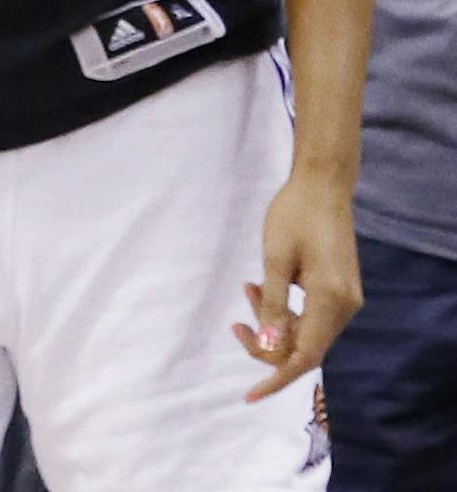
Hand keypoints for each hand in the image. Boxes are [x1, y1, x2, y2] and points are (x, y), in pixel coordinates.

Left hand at [234, 167, 360, 401]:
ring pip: (306, 331)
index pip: (304, 357)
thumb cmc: (293, 215)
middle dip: (267, 340)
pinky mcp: (339, 289)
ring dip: (274, 321)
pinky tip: (260, 287)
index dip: (275, 378)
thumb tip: (267, 346)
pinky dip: (285, 309)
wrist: (322, 185)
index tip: (249, 395)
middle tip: (234, 320)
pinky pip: (311, 314)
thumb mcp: (275, 259)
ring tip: (247, 288)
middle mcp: (345, 307)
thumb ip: (272, 305)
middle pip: (304, 347)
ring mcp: (345, 299)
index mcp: (331, 302)